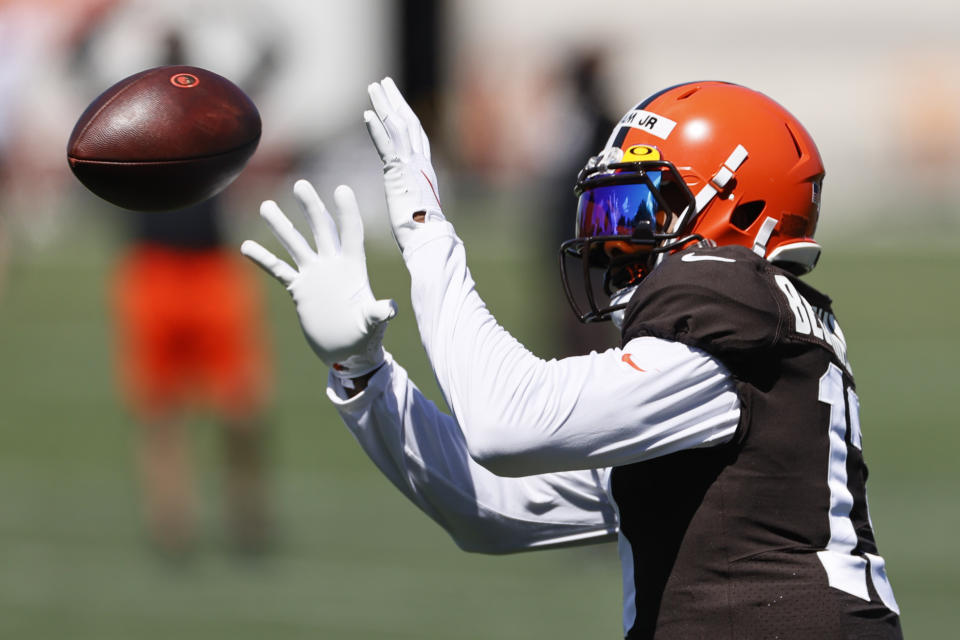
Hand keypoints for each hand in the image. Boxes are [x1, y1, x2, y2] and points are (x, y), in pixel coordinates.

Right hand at [241, 180, 395, 378]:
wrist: (348, 353)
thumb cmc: (366, 338)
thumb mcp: (373, 325)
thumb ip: (378, 314)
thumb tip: (390, 309)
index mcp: (353, 268)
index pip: (351, 233)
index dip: (347, 212)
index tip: (341, 188)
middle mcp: (332, 265)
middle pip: (321, 230)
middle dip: (311, 208)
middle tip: (300, 184)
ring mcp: (314, 275)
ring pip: (296, 245)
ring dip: (282, 227)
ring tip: (266, 206)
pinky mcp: (300, 290)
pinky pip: (279, 270)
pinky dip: (264, 259)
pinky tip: (246, 246)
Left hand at [364, 77, 443, 249]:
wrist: (429, 238)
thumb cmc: (424, 230)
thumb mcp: (417, 205)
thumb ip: (413, 192)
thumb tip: (409, 196)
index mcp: (424, 168)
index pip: (415, 134)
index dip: (405, 114)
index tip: (395, 99)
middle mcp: (420, 162)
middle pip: (407, 122)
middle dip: (395, 100)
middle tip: (383, 82)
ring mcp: (410, 166)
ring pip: (397, 128)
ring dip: (384, 106)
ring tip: (373, 87)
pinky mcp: (398, 175)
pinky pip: (386, 147)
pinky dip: (376, 130)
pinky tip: (367, 115)